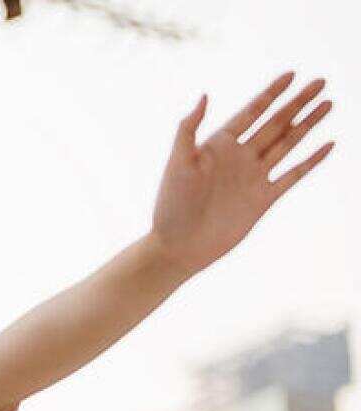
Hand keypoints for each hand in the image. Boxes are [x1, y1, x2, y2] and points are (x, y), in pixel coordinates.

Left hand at [149, 70, 334, 278]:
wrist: (180, 246)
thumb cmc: (171, 205)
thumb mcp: (177, 163)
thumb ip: (188, 129)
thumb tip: (205, 96)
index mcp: (218, 145)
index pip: (251, 112)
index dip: (271, 93)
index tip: (291, 74)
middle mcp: (239, 157)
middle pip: (275, 123)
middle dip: (298, 102)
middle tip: (320, 81)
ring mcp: (253, 177)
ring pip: (288, 143)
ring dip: (308, 124)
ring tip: (328, 104)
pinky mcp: (263, 199)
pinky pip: (293, 175)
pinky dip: (311, 160)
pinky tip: (328, 145)